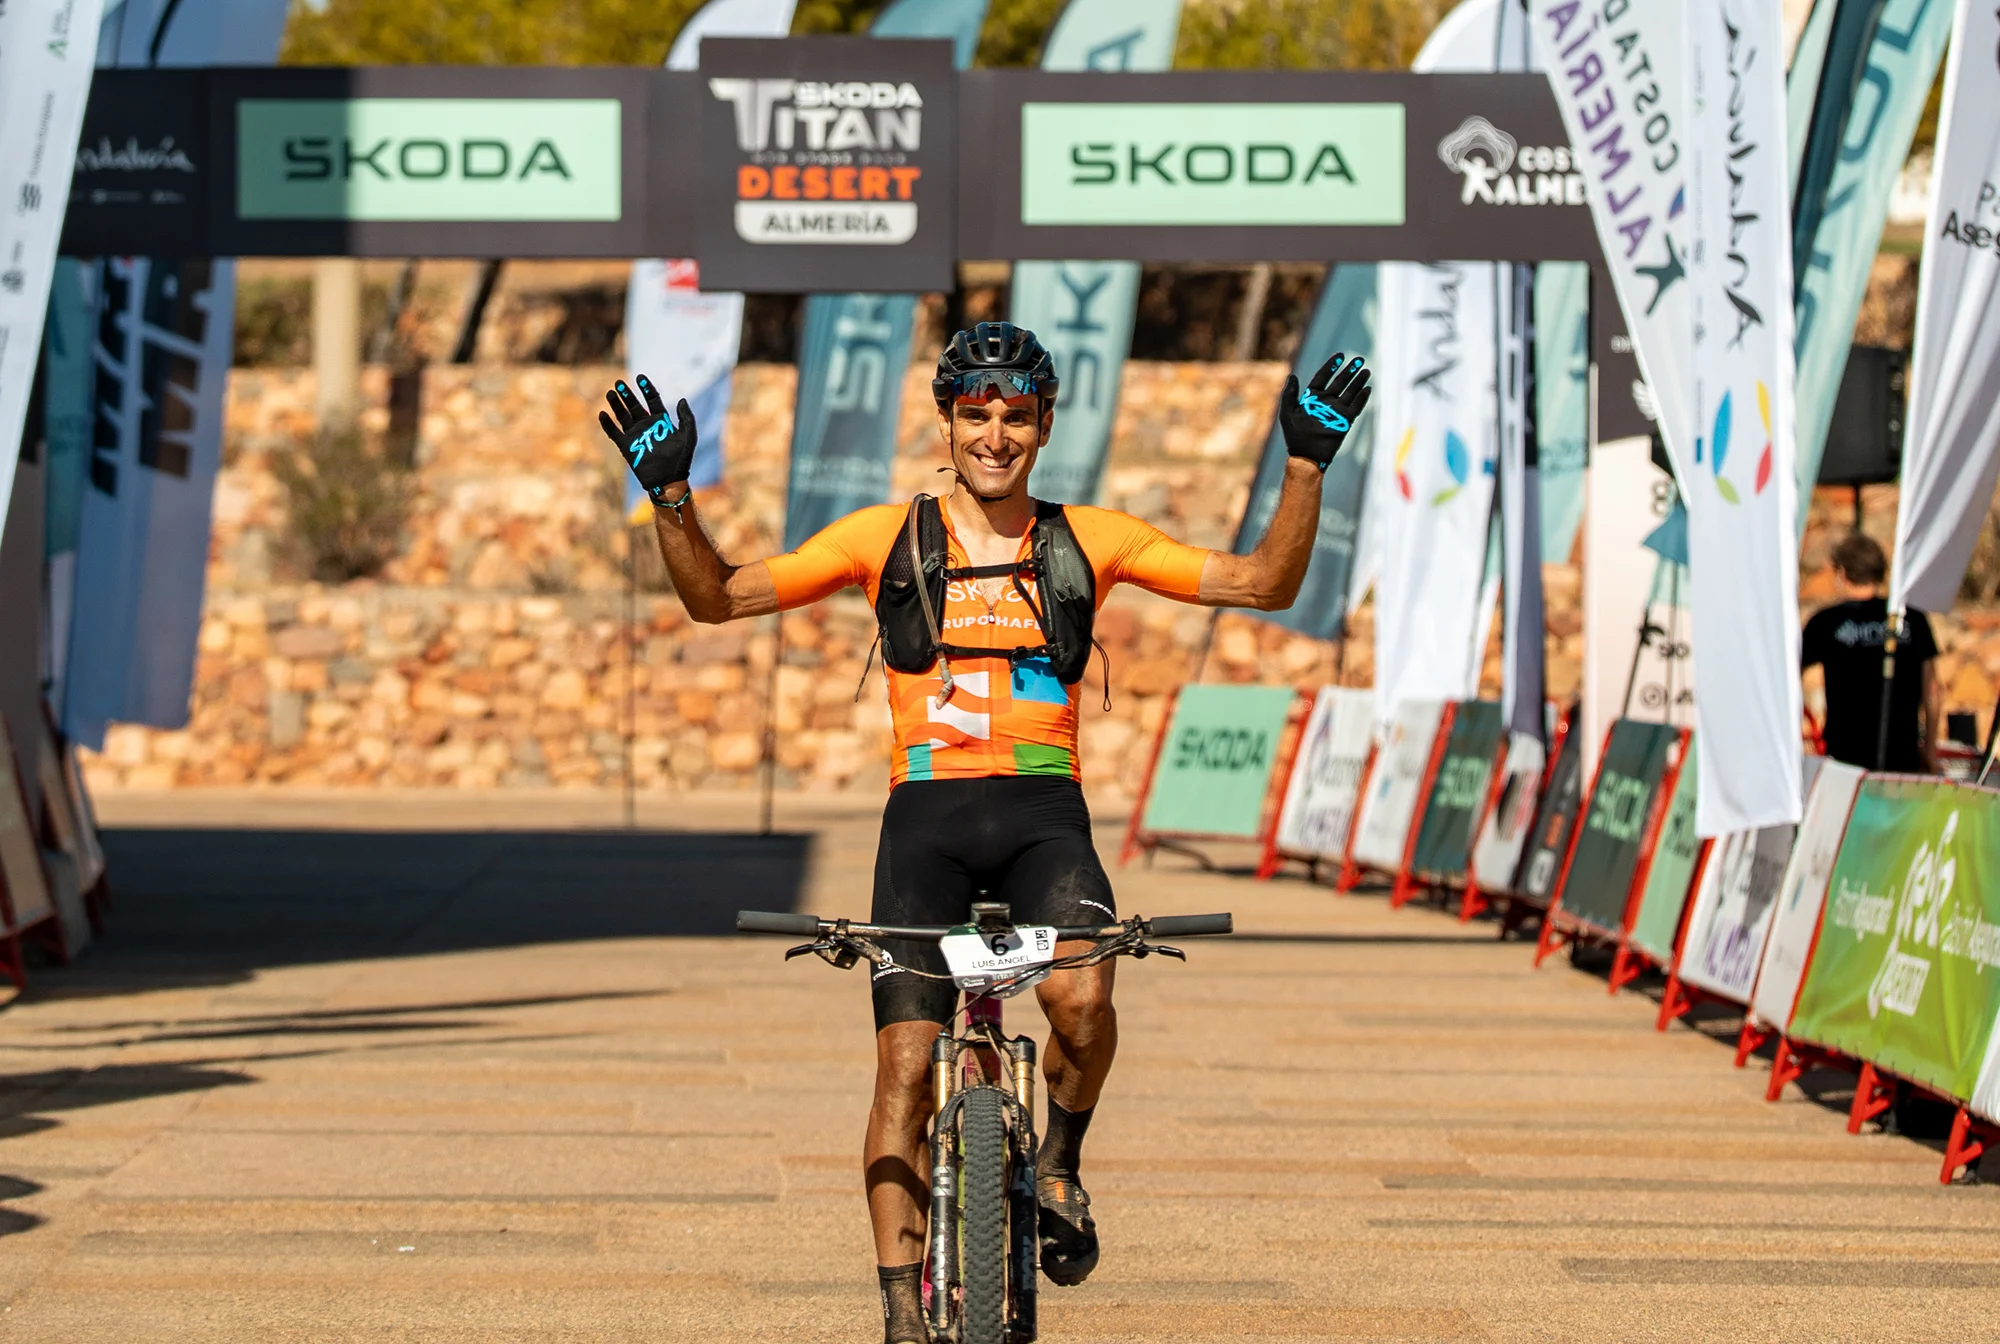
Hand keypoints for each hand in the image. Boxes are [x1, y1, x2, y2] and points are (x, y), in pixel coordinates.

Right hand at [599, 374, 695, 501]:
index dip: (646, 388)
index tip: (640, 377)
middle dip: (627, 394)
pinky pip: (614, 433)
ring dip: (616, 405)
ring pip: (623, 416)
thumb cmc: (681, 460)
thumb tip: (682, 400)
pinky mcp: (626, 447)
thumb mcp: (688, 436)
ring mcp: (635, 436)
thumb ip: (686, 418)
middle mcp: (647, 426)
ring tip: (611, 393)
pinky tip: (603, 414)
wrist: (669, 481)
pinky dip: (608, 424)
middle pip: (634, 406)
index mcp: (661, 422)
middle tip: (619, 383)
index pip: (652, 400)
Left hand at [1279, 352, 1370, 470]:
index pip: (1323, 377)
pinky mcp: (1345, 421)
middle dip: (1350, 371)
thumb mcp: (1288, 412)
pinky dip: (1362, 398)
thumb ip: (1289, 394)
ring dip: (1358, 381)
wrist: (1306, 456)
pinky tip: (1367, 389)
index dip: (1331, 366)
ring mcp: (1336, 411)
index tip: (1340, 356)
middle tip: (1360, 359)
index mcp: (1312, 398)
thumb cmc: (1294, 435)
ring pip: (1350, 392)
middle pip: (1340, 382)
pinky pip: (1356, 407)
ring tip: (1366, 370)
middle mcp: (1326, 402)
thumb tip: (1292, 376)